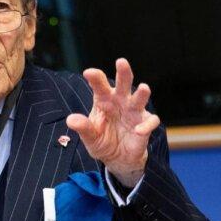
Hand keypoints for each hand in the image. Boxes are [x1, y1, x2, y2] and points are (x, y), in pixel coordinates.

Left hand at [66, 58, 160, 187]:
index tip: (88, 73)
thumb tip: (70, 120)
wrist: (118, 158)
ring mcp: (134, 111)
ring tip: (144, 87)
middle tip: (121, 62)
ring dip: (142, 93)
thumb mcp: (90, 137)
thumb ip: (83, 128)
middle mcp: (121, 101)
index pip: (100, 86)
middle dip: (124, 73)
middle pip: (123, 84)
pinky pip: (150, 121)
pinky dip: (146, 125)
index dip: (95, 78)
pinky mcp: (145, 123)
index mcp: (104, 100)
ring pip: (140, 98)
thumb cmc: (103, 141)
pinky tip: (138, 131)